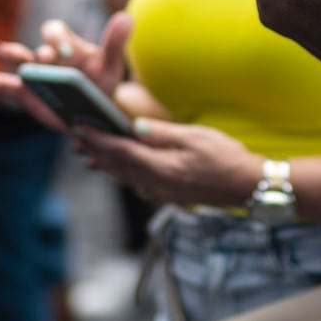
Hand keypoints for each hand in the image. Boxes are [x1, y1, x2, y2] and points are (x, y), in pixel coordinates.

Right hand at [0, 13, 132, 130]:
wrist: (94, 108)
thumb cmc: (102, 82)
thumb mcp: (111, 66)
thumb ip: (115, 43)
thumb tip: (126, 17)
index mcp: (64, 44)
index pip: (56, 33)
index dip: (58, 40)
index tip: (65, 53)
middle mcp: (44, 55)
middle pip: (31, 47)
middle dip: (32, 53)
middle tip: (40, 61)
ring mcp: (31, 74)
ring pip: (15, 64)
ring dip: (9, 58)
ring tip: (1, 53)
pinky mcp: (22, 93)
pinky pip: (0, 87)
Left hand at [71, 118, 257, 208]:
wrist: (247, 186)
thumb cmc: (226, 158)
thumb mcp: (197, 138)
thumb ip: (163, 134)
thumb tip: (135, 127)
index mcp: (161, 167)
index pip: (120, 151)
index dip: (98, 139)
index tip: (80, 127)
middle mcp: (156, 183)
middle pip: (117, 166)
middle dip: (94, 152)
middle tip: (74, 140)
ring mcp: (162, 191)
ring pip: (125, 177)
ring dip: (104, 165)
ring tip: (86, 155)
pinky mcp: (169, 194)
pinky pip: (138, 183)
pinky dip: (122, 174)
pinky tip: (118, 170)